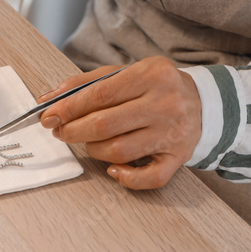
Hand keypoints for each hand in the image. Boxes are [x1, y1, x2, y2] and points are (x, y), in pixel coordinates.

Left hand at [38, 57, 201, 189]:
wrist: (203, 103)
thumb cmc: (154, 88)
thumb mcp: (124, 73)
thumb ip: (85, 84)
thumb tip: (47, 100)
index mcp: (151, 74)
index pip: (99, 95)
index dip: (68, 109)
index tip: (48, 116)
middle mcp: (165, 104)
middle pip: (105, 125)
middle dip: (74, 131)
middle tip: (61, 132)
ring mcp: (173, 133)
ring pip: (119, 151)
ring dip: (93, 150)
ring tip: (89, 142)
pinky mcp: (178, 158)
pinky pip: (149, 177)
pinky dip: (126, 178)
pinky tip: (114, 169)